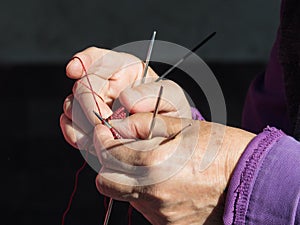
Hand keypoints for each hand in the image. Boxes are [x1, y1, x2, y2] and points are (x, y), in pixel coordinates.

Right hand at [60, 47, 191, 151]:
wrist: (164, 137)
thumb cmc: (167, 112)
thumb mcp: (170, 97)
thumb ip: (151, 94)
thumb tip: (126, 100)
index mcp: (124, 69)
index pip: (98, 58)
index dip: (82, 61)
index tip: (73, 71)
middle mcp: (105, 84)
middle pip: (81, 86)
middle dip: (90, 106)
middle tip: (105, 124)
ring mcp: (94, 104)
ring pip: (72, 106)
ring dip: (84, 123)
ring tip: (106, 134)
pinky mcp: (87, 125)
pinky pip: (70, 127)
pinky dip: (77, 135)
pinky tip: (93, 141)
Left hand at [94, 113, 255, 224]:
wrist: (249, 179)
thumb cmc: (219, 149)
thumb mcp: (183, 127)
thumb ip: (145, 124)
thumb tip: (118, 125)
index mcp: (154, 164)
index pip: (107, 155)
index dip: (102, 141)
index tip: (106, 134)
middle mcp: (153, 194)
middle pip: (106, 181)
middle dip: (107, 163)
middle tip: (120, 150)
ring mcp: (160, 214)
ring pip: (125, 195)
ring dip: (128, 178)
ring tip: (152, 165)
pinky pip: (145, 208)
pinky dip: (146, 193)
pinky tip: (166, 181)